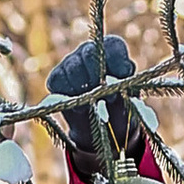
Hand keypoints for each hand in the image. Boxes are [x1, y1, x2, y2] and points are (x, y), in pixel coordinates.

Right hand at [46, 33, 147, 177]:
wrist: (103, 137)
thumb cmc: (122, 119)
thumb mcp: (128, 109)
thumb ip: (121, 97)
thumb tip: (112, 92)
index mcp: (114, 53)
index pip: (111, 46)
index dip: (113, 62)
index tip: (118, 79)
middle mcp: (92, 52)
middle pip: (88, 54)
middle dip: (96, 77)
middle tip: (101, 96)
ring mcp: (71, 63)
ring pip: (70, 67)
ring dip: (81, 89)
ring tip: (90, 103)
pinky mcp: (56, 79)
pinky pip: (55, 82)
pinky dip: (64, 95)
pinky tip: (74, 105)